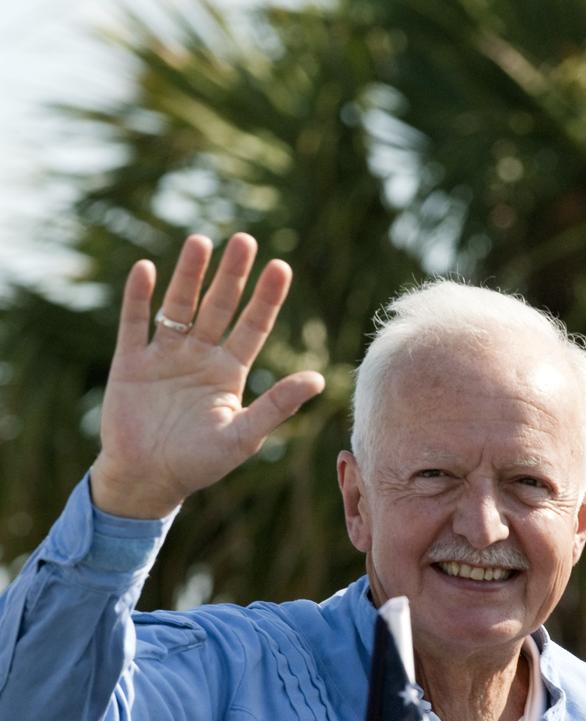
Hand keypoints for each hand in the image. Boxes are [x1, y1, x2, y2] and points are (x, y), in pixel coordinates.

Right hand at [90, 233, 324, 517]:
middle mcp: (199, 356)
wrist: (147, 480)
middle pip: (218, 306)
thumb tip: (320, 380)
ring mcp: (165, 357)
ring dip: (189, 276)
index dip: (266, 298)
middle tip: (245, 240)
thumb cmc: (199, 463)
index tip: (281, 267)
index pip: (253, 326)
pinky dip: (139, 298)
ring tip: (200, 241)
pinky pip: (135, 324)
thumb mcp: (243, 435)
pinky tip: (147, 269)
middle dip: (231, 275)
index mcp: (229, 372)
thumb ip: (278, 405)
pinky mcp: (131, 364)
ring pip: (179, 307)